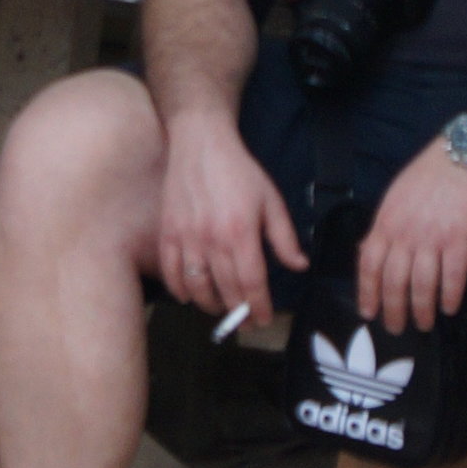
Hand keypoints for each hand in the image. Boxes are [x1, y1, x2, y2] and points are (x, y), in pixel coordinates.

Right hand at [157, 112, 299, 328]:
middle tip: (244, 323)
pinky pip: (170, 270)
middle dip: (238, 312)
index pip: (251, 283)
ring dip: (210, 304)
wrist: (200, 143)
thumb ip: (284, 237)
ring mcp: (186, 237)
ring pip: (196, 285)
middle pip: (225, 289)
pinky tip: (188, 296)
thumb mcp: (271, 200)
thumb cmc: (239, 171)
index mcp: (241, 233)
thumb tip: (298, 266)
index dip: (258, 306)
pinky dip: (178, 288)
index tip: (263, 319)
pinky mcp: (168, 231)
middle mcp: (212, 240)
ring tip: (221, 309)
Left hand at [358, 148, 466, 334]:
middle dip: (393, 309)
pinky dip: (450, 295)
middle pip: (394, 280)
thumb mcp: (393, 199)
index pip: (369, 264)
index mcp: (385, 223)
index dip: (367, 292)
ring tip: (423, 324)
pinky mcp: (459, 238)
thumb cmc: (426, 178)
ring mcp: (432, 237)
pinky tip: (450, 308)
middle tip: (396, 328)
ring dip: (421, 309)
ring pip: (422, 283)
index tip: (367, 313)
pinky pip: (453, 275)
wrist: (460, 158)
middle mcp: (405, 233)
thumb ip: (383, 228)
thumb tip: (368, 254)